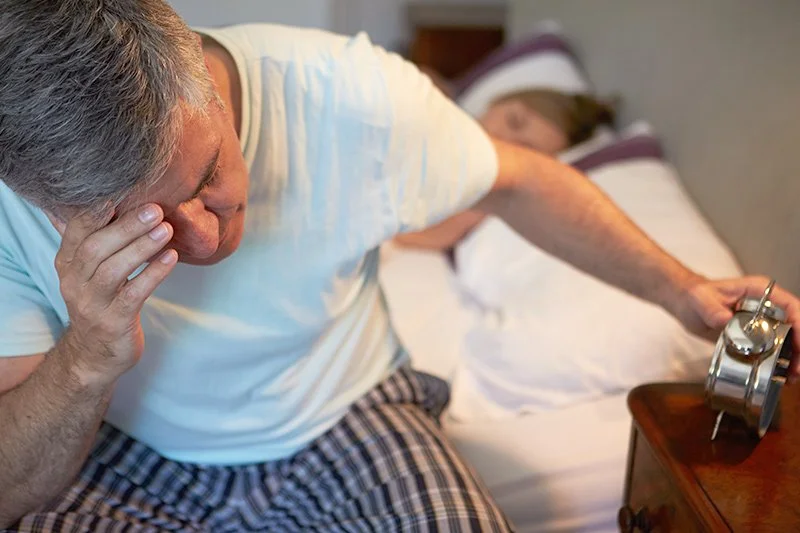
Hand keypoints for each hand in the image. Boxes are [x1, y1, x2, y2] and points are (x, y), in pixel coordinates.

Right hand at [51, 204, 177, 386]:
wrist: (95, 354)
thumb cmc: (99, 301)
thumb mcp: (87, 270)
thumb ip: (93, 237)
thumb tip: (98, 197)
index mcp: (67, 263)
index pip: (76, 230)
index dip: (97, 210)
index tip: (122, 190)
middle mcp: (74, 282)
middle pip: (96, 248)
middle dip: (126, 226)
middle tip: (155, 209)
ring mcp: (92, 304)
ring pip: (113, 270)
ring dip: (142, 247)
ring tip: (167, 230)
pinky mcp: (114, 322)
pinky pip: (134, 294)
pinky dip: (153, 274)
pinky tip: (171, 258)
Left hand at [673, 276, 799, 376]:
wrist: (688, 305)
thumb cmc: (697, 295)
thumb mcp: (701, 299)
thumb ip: (711, 309)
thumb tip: (724, 319)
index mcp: (759, 291)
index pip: (790, 305)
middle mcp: (767, 306)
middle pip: (794, 326)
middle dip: (799, 347)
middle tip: (796, 368)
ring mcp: (763, 321)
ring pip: (788, 339)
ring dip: (793, 358)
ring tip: (792, 376)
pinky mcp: (756, 336)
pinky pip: (774, 348)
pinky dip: (780, 362)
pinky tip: (781, 376)